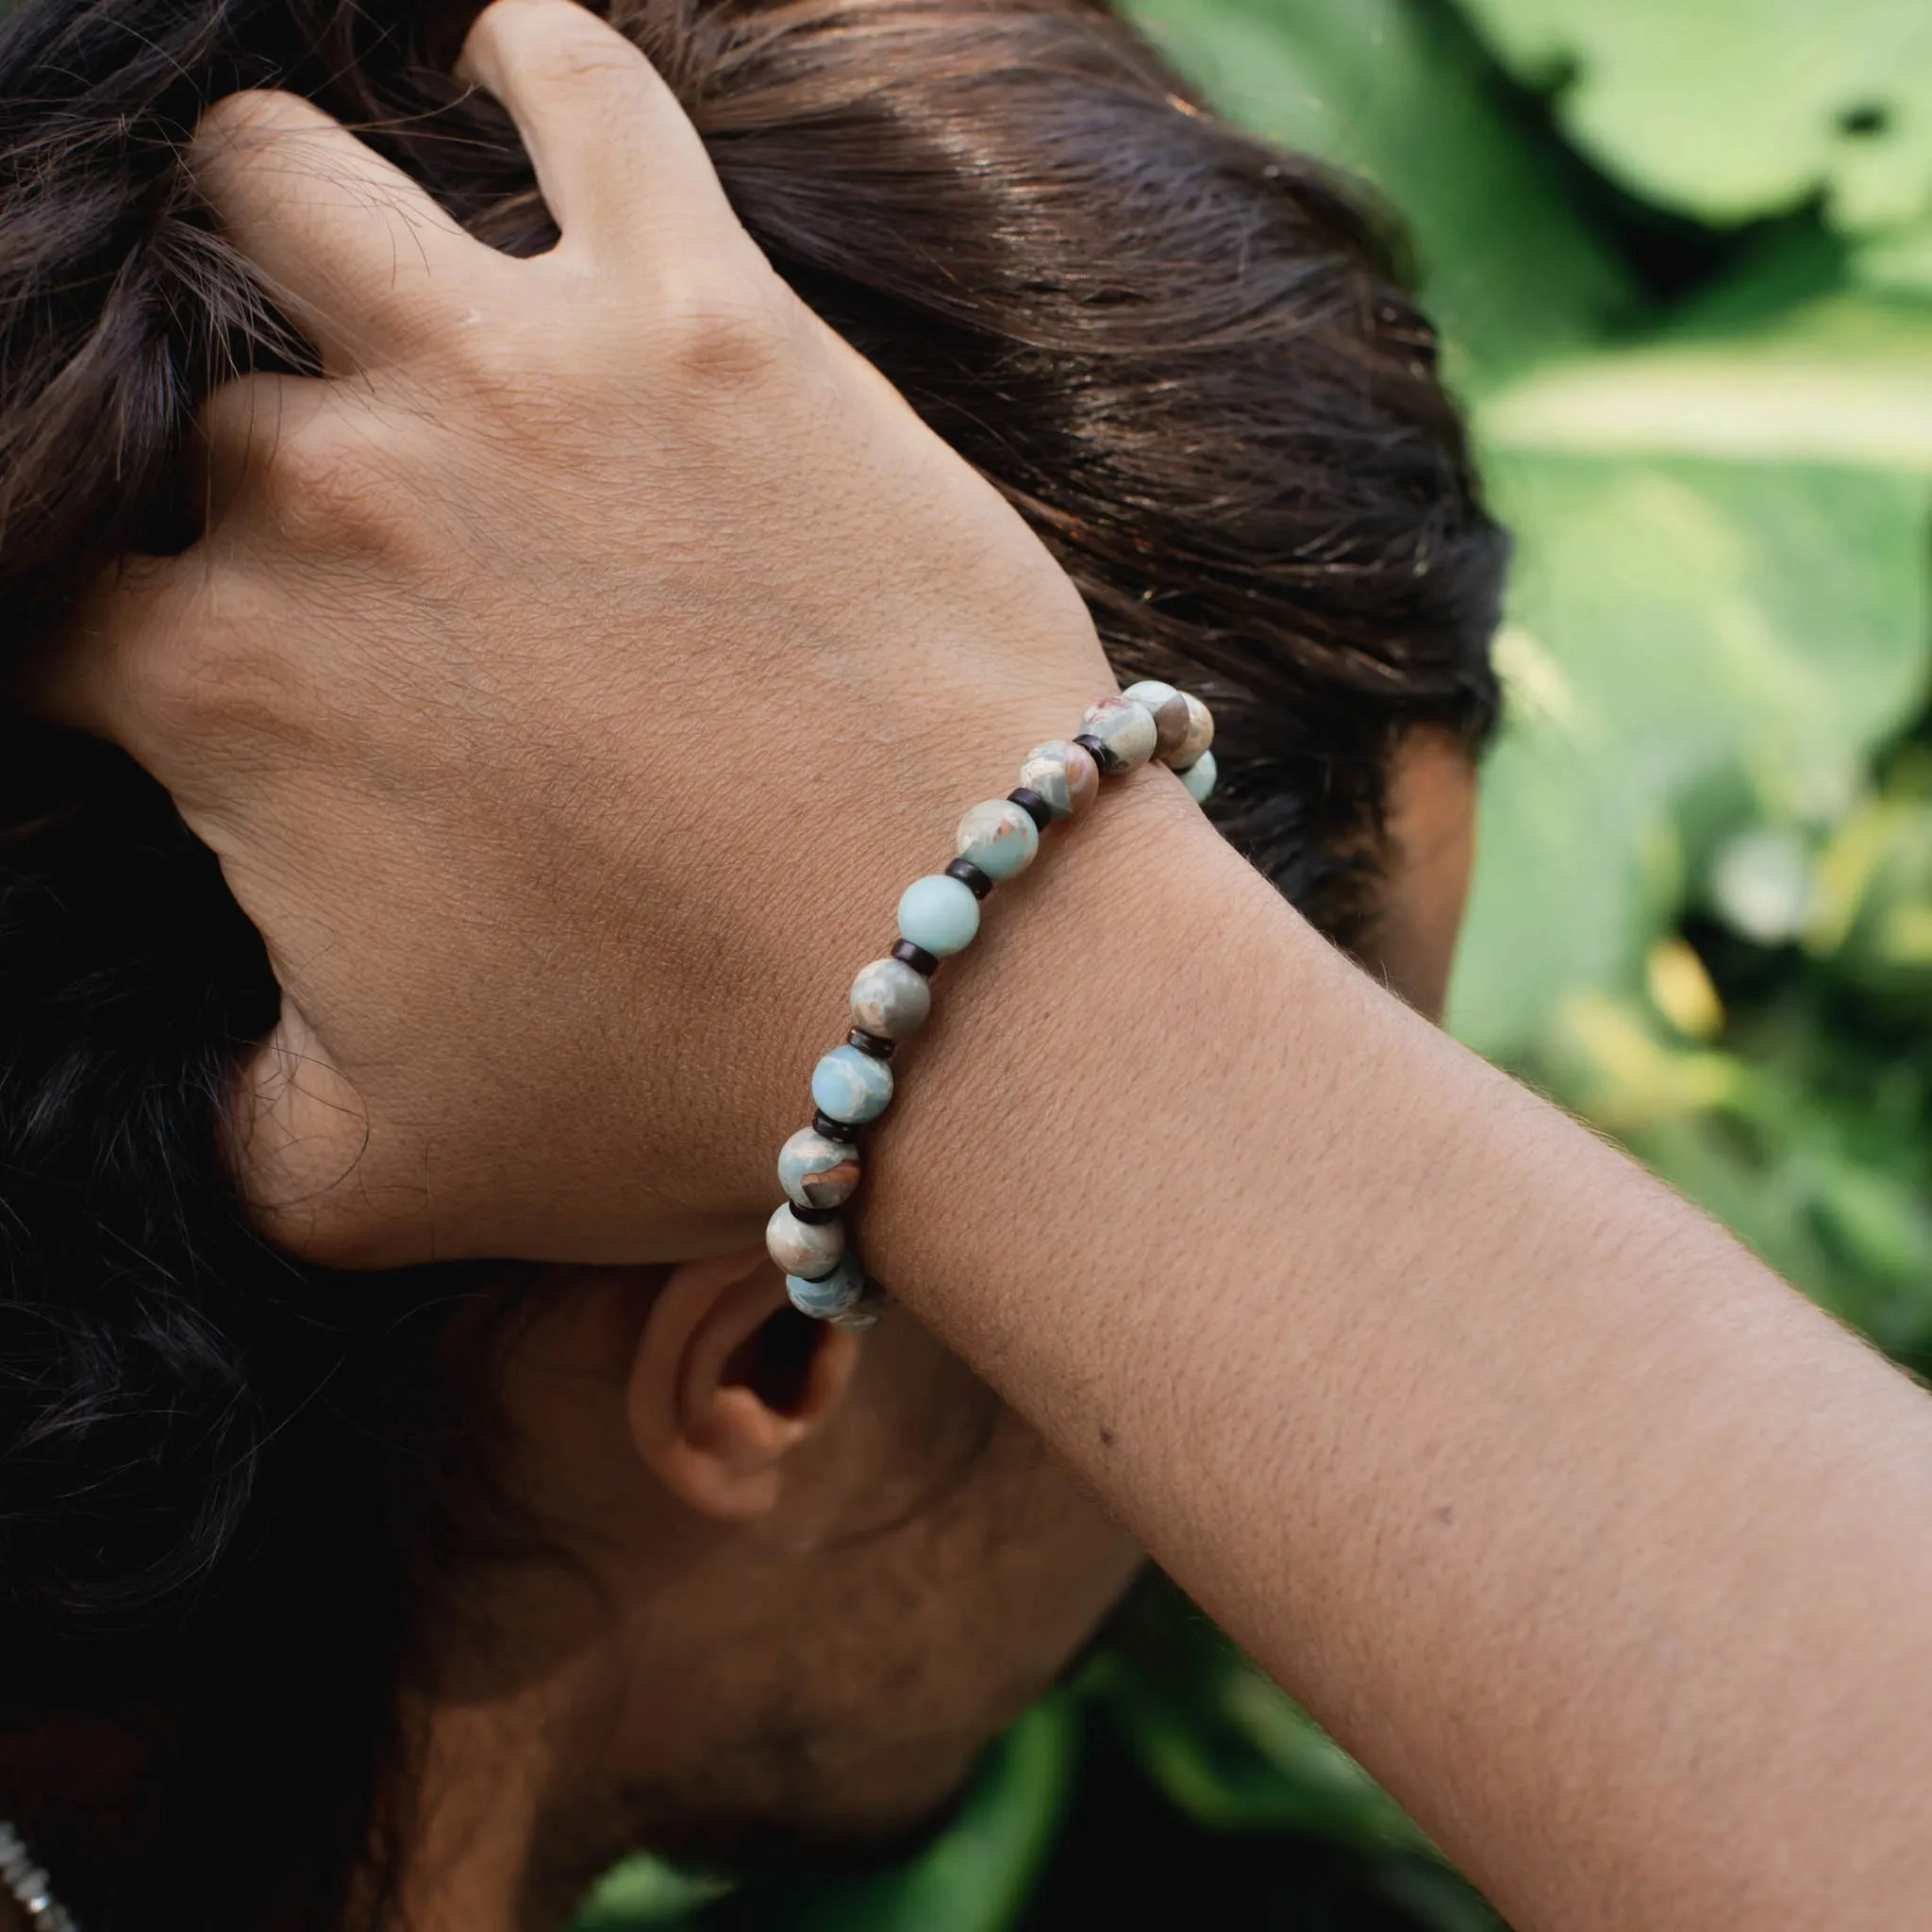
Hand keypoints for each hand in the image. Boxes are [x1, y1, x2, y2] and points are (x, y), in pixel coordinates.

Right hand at [40, 0, 1114, 1267]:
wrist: (964, 991)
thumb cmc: (681, 1087)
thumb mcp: (379, 1177)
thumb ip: (231, 1122)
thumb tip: (211, 1069)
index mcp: (231, 688)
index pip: (47, 605)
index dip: (80, 631)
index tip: (149, 651)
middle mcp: (333, 493)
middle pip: (180, 402)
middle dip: (215, 458)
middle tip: (314, 506)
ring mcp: (517, 373)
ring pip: (284, 181)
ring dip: (278, 223)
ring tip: (341, 272)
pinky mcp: (707, 314)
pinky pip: (585, 92)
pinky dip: (536, 65)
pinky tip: (515, 79)